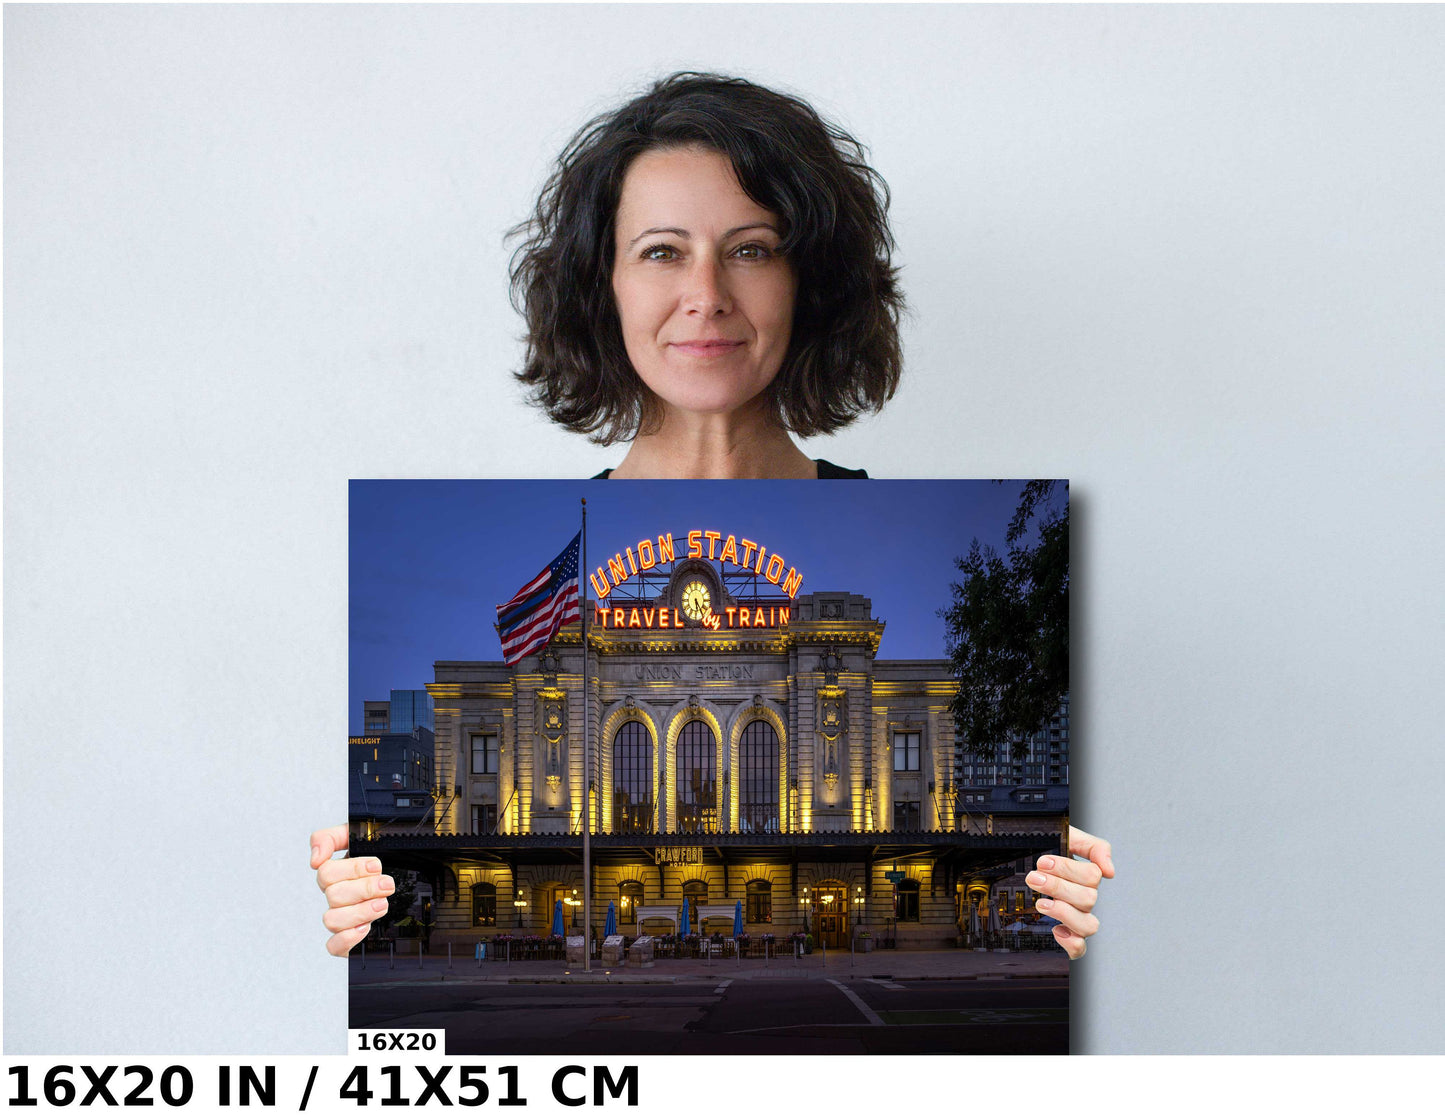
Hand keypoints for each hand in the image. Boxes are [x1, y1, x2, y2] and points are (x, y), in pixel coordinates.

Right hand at [310, 824, 393, 956]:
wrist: (422, 877)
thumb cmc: (389, 857)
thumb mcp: (365, 836)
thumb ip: (332, 837)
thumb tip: (314, 858)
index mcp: (338, 874)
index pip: (326, 873)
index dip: (352, 869)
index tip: (377, 865)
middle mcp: (339, 896)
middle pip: (333, 896)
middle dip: (364, 889)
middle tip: (387, 885)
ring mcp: (343, 918)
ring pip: (332, 920)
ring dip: (359, 912)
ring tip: (382, 904)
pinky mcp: (350, 940)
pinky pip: (333, 946)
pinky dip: (347, 938)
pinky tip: (365, 928)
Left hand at [1029, 826, 1113, 960]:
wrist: (1016, 864)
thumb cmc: (1044, 852)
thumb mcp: (1067, 837)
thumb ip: (1093, 846)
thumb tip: (1110, 871)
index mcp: (1085, 877)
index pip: (1092, 876)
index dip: (1068, 869)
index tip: (1043, 862)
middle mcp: (1084, 899)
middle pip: (1088, 899)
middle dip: (1058, 887)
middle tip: (1034, 878)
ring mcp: (1077, 919)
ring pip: (1089, 925)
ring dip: (1064, 913)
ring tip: (1041, 903)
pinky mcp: (1066, 936)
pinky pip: (1079, 949)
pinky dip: (1071, 942)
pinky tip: (1055, 930)